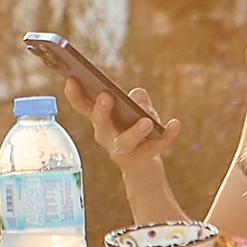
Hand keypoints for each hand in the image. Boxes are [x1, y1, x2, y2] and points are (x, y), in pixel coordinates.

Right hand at [83, 87, 179, 216]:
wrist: (142, 167)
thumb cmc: (134, 130)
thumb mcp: (135, 110)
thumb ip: (137, 99)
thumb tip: (139, 99)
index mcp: (100, 120)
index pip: (83, 106)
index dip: (75, 94)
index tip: (71, 79)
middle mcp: (106, 136)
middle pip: (101, 123)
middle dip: (102, 110)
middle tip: (106, 96)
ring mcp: (122, 151)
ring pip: (126, 141)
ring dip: (136, 131)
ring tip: (147, 121)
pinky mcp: (142, 159)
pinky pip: (155, 146)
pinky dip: (166, 135)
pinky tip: (175, 124)